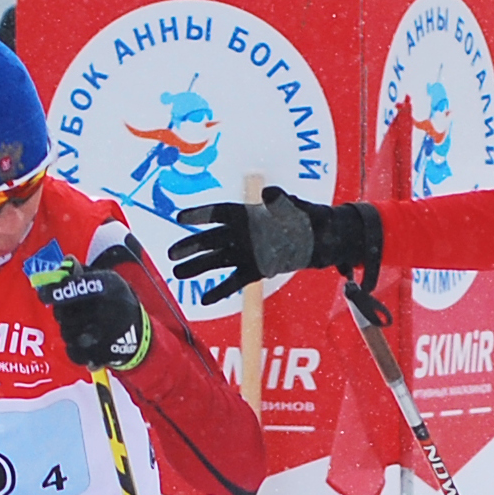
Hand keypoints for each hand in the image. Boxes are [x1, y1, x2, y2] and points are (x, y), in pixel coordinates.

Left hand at [38, 264, 151, 371]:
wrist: (143, 336)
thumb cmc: (117, 303)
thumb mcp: (107, 282)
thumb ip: (84, 273)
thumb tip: (66, 261)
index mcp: (112, 286)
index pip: (78, 286)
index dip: (56, 291)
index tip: (43, 296)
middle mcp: (111, 309)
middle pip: (66, 314)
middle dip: (62, 314)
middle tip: (68, 314)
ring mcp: (109, 334)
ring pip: (67, 334)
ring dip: (68, 332)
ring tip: (80, 328)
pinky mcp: (106, 354)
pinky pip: (74, 353)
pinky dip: (75, 350)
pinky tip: (83, 345)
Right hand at [169, 186, 376, 299]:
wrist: (322, 240)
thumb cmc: (308, 218)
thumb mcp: (299, 206)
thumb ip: (284, 201)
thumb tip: (270, 194)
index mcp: (248, 213)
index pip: (220, 212)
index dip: (201, 214)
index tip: (181, 217)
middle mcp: (242, 233)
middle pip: (211, 239)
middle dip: (191, 246)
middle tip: (171, 254)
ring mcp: (246, 252)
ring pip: (217, 260)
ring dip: (197, 268)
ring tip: (177, 274)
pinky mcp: (254, 270)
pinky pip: (234, 281)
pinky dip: (220, 290)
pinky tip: (205, 300)